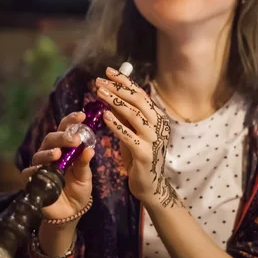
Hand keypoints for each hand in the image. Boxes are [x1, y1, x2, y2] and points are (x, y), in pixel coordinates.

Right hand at [22, 111, 93, 220]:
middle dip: (62, 137)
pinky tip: (40, 170)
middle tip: (75, 139)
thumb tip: (90, 150)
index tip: (82, 115)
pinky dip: (34, 170)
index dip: (72, 120)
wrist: (70, 212)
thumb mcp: (85, 176)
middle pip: (51, 138)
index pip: (66, 128)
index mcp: (65, 147)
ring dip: (49, 152)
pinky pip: (29, 172)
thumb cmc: (78, 189)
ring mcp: (40, 166)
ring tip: (58, 154)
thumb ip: (84, 163)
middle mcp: (50, 153)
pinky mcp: (32, 180)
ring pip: (40, 153)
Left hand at [96, 67, 177, 207]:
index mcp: (157, 118)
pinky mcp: (145, 154)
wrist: (149, 185)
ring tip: (98, 93)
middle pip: (138, 101)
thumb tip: (111, 95)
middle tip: (99, 81)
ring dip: (115, 102)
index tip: (108, 72)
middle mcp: (159, 125)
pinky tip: (104, 116)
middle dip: (117, 88)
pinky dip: (116, 125)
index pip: (140, 94)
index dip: (124, 81)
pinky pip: (129, 136)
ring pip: (134, 115)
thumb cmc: (138, 157)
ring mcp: (154, 139)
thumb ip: (125, 116)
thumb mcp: (132, 132)